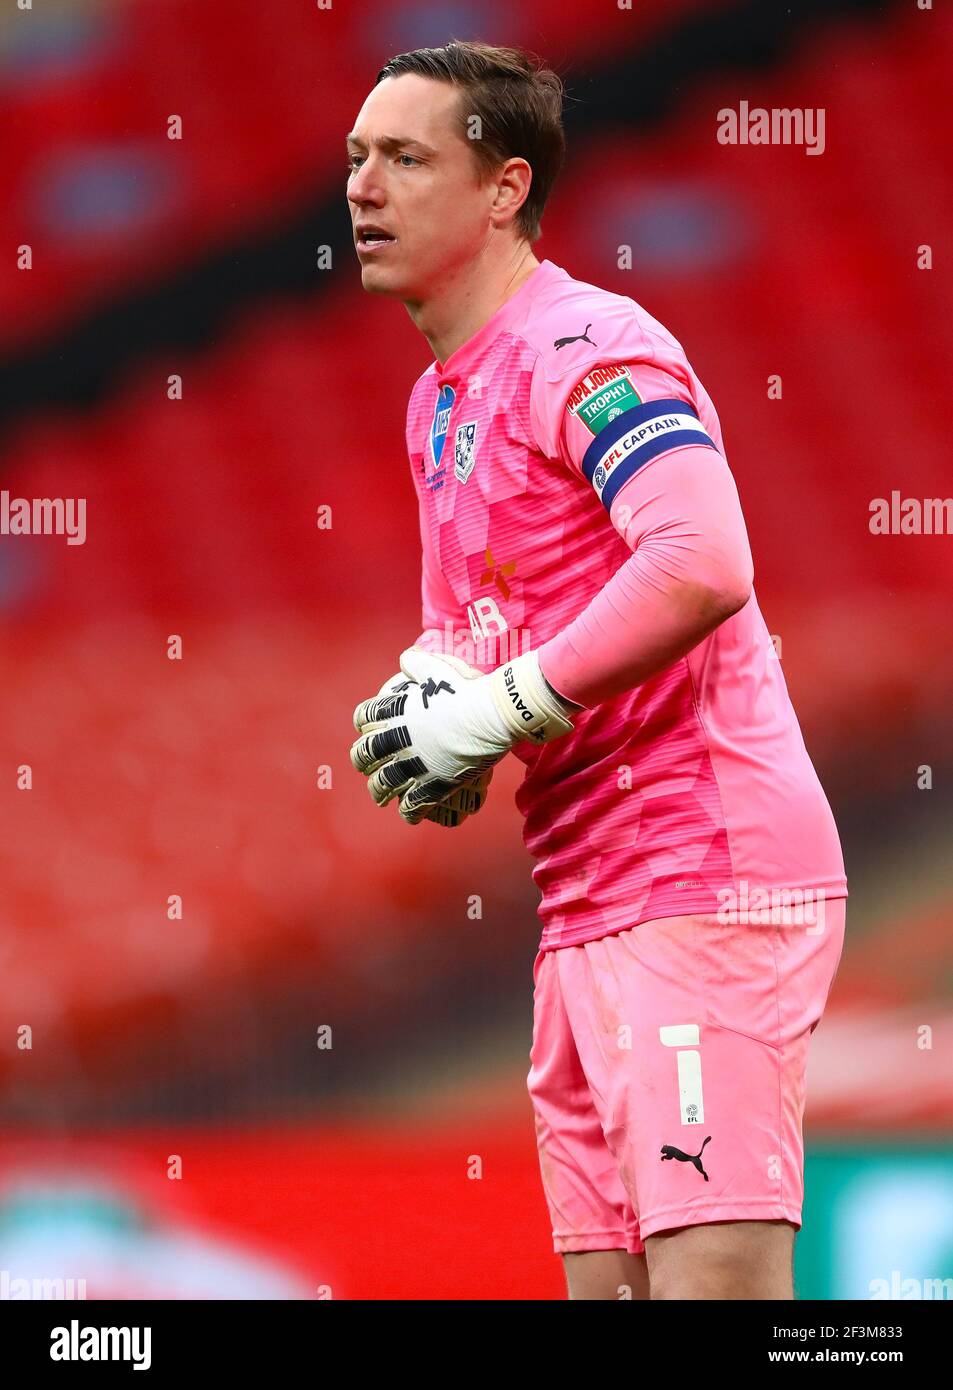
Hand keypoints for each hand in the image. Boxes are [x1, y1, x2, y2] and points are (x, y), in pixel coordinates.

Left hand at [354, 665, 494, 826]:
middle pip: (364, 754)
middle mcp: (398, 740)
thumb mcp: (437, 669)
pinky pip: (412, 804)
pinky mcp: (433, 783)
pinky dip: (408, 811)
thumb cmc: (466, 690)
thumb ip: (418, 664)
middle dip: (362, 759)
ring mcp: (414, 764)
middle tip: (368, 764)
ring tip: (380, 795)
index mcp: (396, 712)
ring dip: (378, 789)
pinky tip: (409, 813)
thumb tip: (407, 658)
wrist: (491, 715)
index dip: (363, 722)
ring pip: (382, 783)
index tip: (368, 727)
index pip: (364, 717)